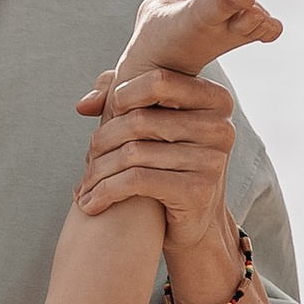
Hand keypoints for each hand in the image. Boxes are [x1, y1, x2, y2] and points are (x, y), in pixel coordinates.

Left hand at [74, 64, 237, 292]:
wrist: (193, 222)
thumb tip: (83, 105)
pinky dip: (105, 191)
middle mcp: (220, 127)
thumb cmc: (168, 166)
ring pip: (133, 152)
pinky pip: (136, 181)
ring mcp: (212, 160)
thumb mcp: (154, 126)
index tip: (107, 115)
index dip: (124, 95)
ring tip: (83, 186)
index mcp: (215, 100)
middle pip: (140, 119)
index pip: (160, 81)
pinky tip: (89, 203)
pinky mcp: (198, 191)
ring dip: (98, 171)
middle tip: (87, 160)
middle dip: (102, 140)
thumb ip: (121, 99)